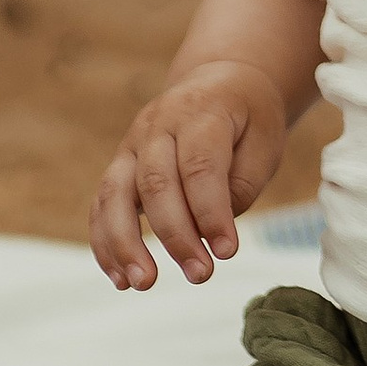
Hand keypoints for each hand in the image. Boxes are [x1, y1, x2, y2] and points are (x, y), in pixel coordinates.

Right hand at [90, 63, 287, 290]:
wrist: (220, 81)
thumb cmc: (247, 117)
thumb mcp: (264, 141)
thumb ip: (239, 184)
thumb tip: (209, 232)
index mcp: (201, 111)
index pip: (200, 166)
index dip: (211, 211)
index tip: (228, 251)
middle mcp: (158, 124)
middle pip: (156, 182)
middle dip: (175, 235)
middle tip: (199, 274)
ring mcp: (132, 144)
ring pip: (115, 193)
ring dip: (125, 243)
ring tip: (143, 283)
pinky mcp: (120, 165)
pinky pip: (102, 204)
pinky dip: (105, 242)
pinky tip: (120, 278)